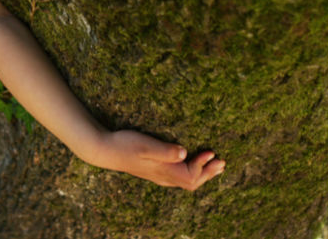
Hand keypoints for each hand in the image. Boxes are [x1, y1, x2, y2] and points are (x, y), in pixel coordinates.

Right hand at [91, 129, 224, 190]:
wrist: (105, 150)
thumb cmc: (124, 145)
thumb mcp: (146, 144)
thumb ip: (165, 150)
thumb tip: (184, 153)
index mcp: (164, 171)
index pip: (191, 177)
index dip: (204, 167)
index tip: (211, 152)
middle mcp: (163, 177)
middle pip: (192, 182)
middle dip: (209, 173)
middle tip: (222, 162)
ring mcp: (159, 175)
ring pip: (186, 180)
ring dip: (202, 173)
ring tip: (215, 165)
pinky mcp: (155, 170)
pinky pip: (179, 176)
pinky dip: (191, 171)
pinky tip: (191, 163)